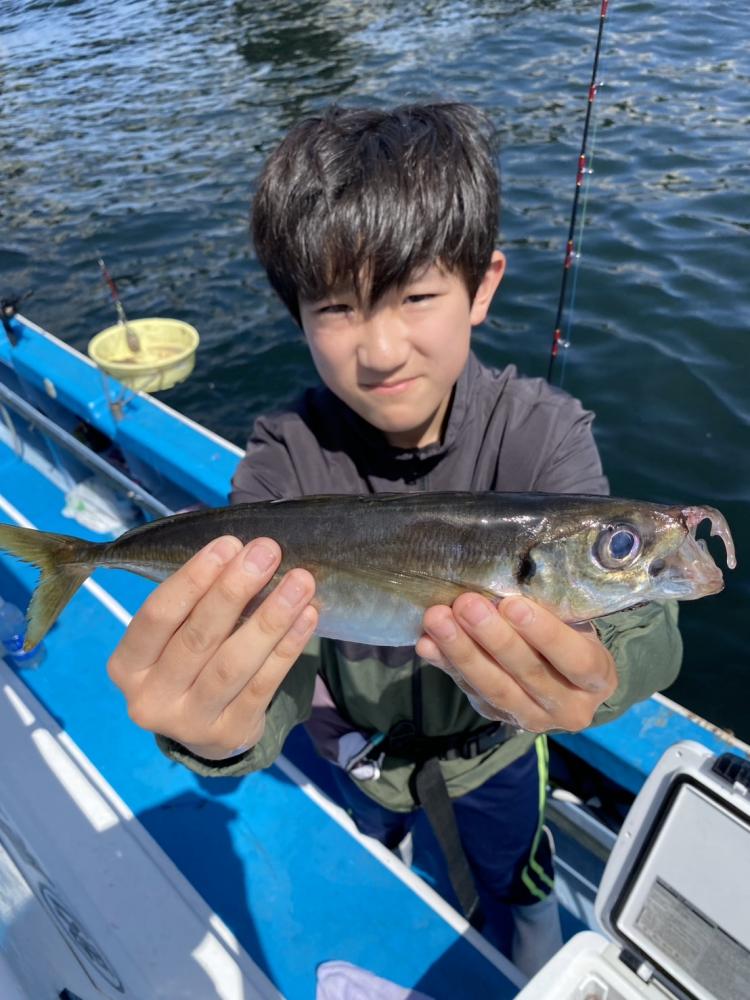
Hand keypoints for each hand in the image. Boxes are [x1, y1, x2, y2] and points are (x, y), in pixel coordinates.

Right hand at [107, 536, 316, 758]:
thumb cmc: (188, 660)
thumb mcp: (174, 635)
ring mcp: (189, 723)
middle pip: (197, 638)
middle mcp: (150, 699)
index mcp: (127, 665)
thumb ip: (195, 599)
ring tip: (299, 582)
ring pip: (233, 664)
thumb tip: (241, 550)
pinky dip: (287, 648)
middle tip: (267, 552)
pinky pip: (263, 685)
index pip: (156, 616)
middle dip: (235, 590)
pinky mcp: (229, 734)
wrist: (203, 728)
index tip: (228, 544)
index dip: (192, 579)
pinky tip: (307, 616)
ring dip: (270, 618)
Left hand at [417, 594, 617, 732]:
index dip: (543, 633)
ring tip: (437, 620)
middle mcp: (569, 707)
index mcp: (597, 679)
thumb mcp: (576, 624)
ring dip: (462, 652)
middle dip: (492, 638)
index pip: (574, 660)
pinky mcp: (499, 718)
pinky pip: (471, 691)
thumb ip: (549, 611)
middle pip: (527, 673)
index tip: (511, 605)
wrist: (571, 683)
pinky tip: (427, 643)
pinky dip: (447, 665)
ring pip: (494, 688)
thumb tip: (502, 585)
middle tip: (466, 605)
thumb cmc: (573, 637)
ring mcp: (532, 719)